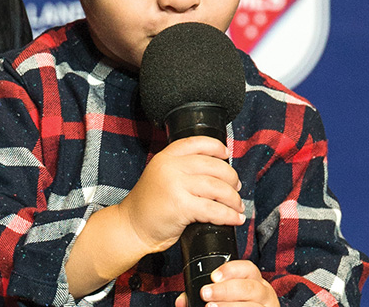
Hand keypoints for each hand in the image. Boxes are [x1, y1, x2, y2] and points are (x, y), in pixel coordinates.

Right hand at [118, 136, 243, 254]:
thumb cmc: (149, 205)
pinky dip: (228, 215)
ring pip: (217, 187)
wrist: (132, 226)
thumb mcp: (161, 176)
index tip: (227, 155)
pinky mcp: (180, 206)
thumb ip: (182, 169)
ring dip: (233, 198)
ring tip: (237, 206)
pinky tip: (234, 219)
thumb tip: (218, 173)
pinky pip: (213, 209)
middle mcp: (170, 167)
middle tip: (236, 189)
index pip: (197, 143)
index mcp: (166, 157)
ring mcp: (174, 186)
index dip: (216, 147)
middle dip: (231, 178)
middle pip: (213, 166)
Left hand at [175, 260, 278, 306]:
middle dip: (225, 290)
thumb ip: (204, 294)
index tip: (213, 276)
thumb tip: (181, 302)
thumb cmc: (237, 303)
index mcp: (254, 280)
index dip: (230, 270)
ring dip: (230, 306)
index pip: (247, 268)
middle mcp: (263, 293)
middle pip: (248, 288)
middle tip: (205, 294)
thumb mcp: (225, 295)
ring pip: (252, 306)